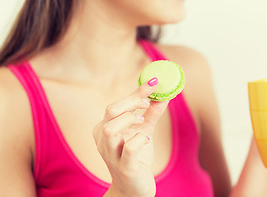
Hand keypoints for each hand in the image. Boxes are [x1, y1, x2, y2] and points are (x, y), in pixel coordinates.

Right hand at [93, 79, 168, 196]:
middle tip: (147, 102)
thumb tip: (163, 95)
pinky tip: (145, 139)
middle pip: (110, 111)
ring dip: (130, 120)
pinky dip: (139, 139)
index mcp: (104, 128)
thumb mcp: (143, 132)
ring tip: (142, 122)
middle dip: (131, 101)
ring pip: (111, 129)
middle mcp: (103, 140)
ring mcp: (111, 154)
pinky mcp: (124, 167)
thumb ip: (151, 114)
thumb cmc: (135, 158)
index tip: (154, 81)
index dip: (136, 91)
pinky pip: (128, 148)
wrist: (133, 189)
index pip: (116, 105)